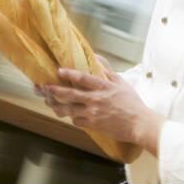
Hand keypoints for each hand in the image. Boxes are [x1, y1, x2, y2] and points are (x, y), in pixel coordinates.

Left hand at [35, 55, 164, 154]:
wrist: (139, 124)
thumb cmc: (132, 103)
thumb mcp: (121, 83)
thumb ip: (107, 71)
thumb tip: (96, 58)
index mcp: (103, 87)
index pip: (83, 78)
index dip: (69, 74)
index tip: (58, 70)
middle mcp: (96, 100)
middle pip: (70, 95)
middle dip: (54, 91)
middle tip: (45, 88)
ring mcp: (93, 114)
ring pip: (68, 110)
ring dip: (57, 106)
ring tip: (49, 102)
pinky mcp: (93, 125)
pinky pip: (76, 121)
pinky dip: (72, 118)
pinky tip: (69, 115)